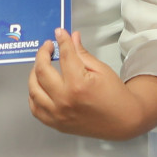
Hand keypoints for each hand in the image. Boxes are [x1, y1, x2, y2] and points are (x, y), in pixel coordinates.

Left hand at [29, 30, 146, 139]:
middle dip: (42, 54)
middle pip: (42, 71)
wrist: (122, 121)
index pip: (64, 55)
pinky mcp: (56, 123)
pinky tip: (40, 86)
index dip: (62, 40)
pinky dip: (34, 95)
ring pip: (33, 89)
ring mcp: (57, 114)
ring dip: (34, 73)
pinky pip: (35, 108)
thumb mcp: (101, 70)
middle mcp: (64, 100)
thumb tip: (71, 37)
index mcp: (78, 84)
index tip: (59, 33)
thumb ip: (82, 53)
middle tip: (48, 47)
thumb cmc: (114, 95)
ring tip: (41, 65)